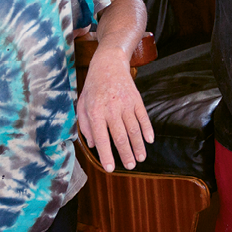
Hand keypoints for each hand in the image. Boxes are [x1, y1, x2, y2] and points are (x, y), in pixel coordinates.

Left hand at [76, 46, 152, 171]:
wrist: (109, 63)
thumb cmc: (93, 86)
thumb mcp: (82, 104)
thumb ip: (85, 125)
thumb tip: (93, 145)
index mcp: (95, 112)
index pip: (101, 138)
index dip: (106, 155)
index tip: (111, 168)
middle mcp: (111, 109)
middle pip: (121, 136)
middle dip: (126, 154)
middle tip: (130, 167)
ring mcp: (125, 103)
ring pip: (134, 129)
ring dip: (138, 146)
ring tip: (141, 158)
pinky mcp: (136, 99)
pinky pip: (143, 117)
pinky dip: (147, 129)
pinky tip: (149, 140)